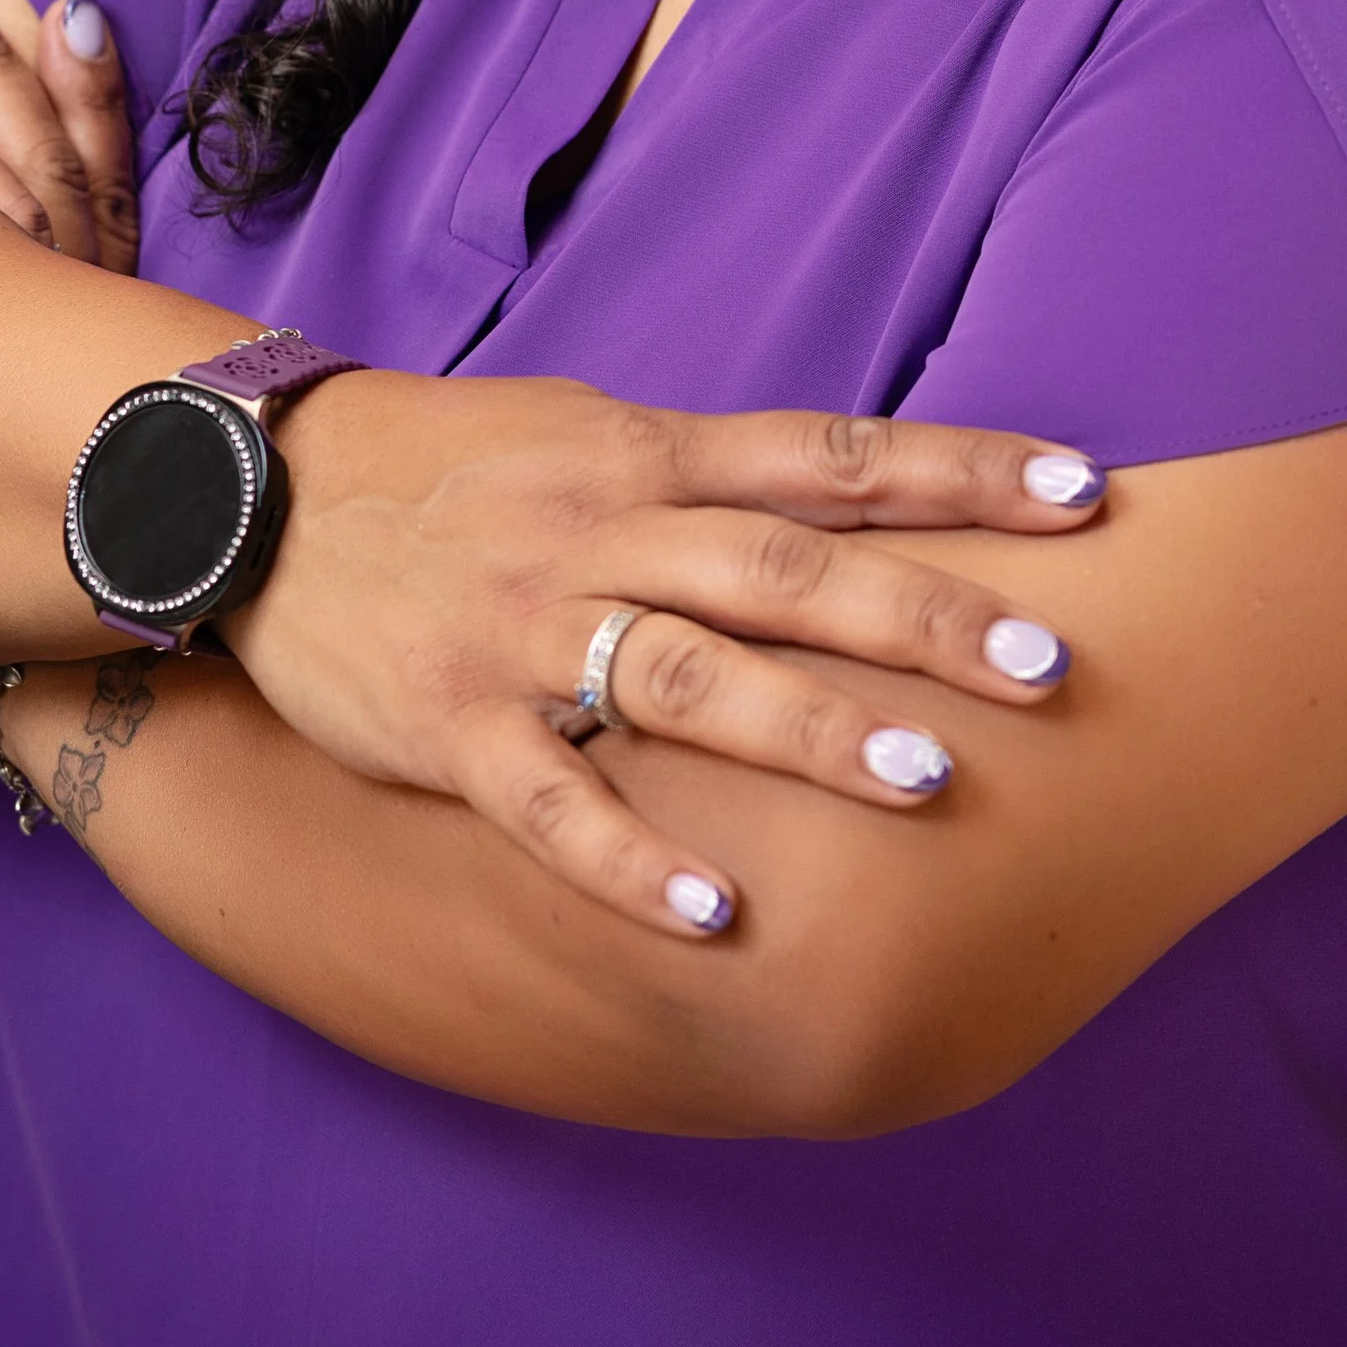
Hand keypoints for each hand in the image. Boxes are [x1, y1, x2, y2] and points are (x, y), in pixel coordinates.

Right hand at [223, 371, 1107, 937]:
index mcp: (653, 455)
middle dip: (926, 615)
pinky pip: (552, 801)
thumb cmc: (460, 465)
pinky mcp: (450, 724)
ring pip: (688, 675)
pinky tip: (717, 915)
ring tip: (926, 781)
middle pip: (789, 569)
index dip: (964, 470)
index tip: (1087, 491)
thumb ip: (723, 474)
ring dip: (810, 729)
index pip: (836, 455)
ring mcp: (528, 628)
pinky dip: (633, 860)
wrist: (259, 491)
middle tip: (1050, 663)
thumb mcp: (596, 431)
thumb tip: (874, 492)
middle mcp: (608, 531)